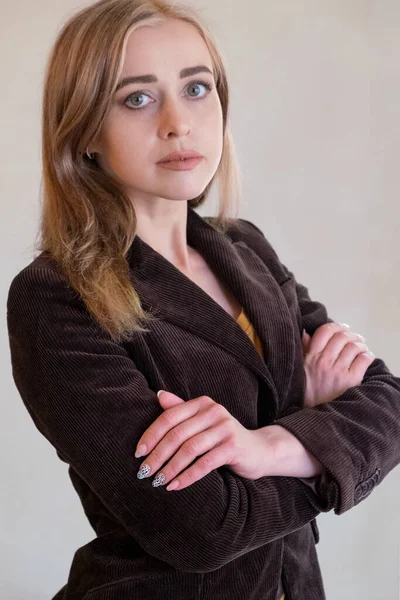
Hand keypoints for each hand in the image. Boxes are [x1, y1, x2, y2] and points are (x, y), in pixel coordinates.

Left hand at [135, 391, 276, 490]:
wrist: (259, 450)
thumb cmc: (223, 438)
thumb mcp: (202, 422)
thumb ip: (181, 409)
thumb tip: (158, 396)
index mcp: (202, 403)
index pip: (169, 417)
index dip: (151, 435)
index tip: (138, 453)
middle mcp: (214, 411)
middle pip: (177, 434)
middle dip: (157, 455)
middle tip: (143, 472)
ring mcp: (225, 428)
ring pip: (189, 449)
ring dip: (170, 468)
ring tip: (157, 481)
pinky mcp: (233, 447)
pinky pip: (205, 463)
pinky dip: (187, 476)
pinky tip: (175, 486)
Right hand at [301, 322, 374, 407]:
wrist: (313, 414)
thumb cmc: (307, 389)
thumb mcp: (300, 368)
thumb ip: (303, 349)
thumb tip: (307, 332)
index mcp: (311, 356)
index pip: (325, 331)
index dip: (336, 326)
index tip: (342, 328)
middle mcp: (324, 362)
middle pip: (342, 336)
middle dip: (351, 334)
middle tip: (354, 337)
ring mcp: (338, 371)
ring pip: (354, 346)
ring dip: (360, 344)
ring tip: (361, 346)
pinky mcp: (351, 381)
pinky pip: (363, 359)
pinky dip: (367, 355)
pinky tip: (365, 356)